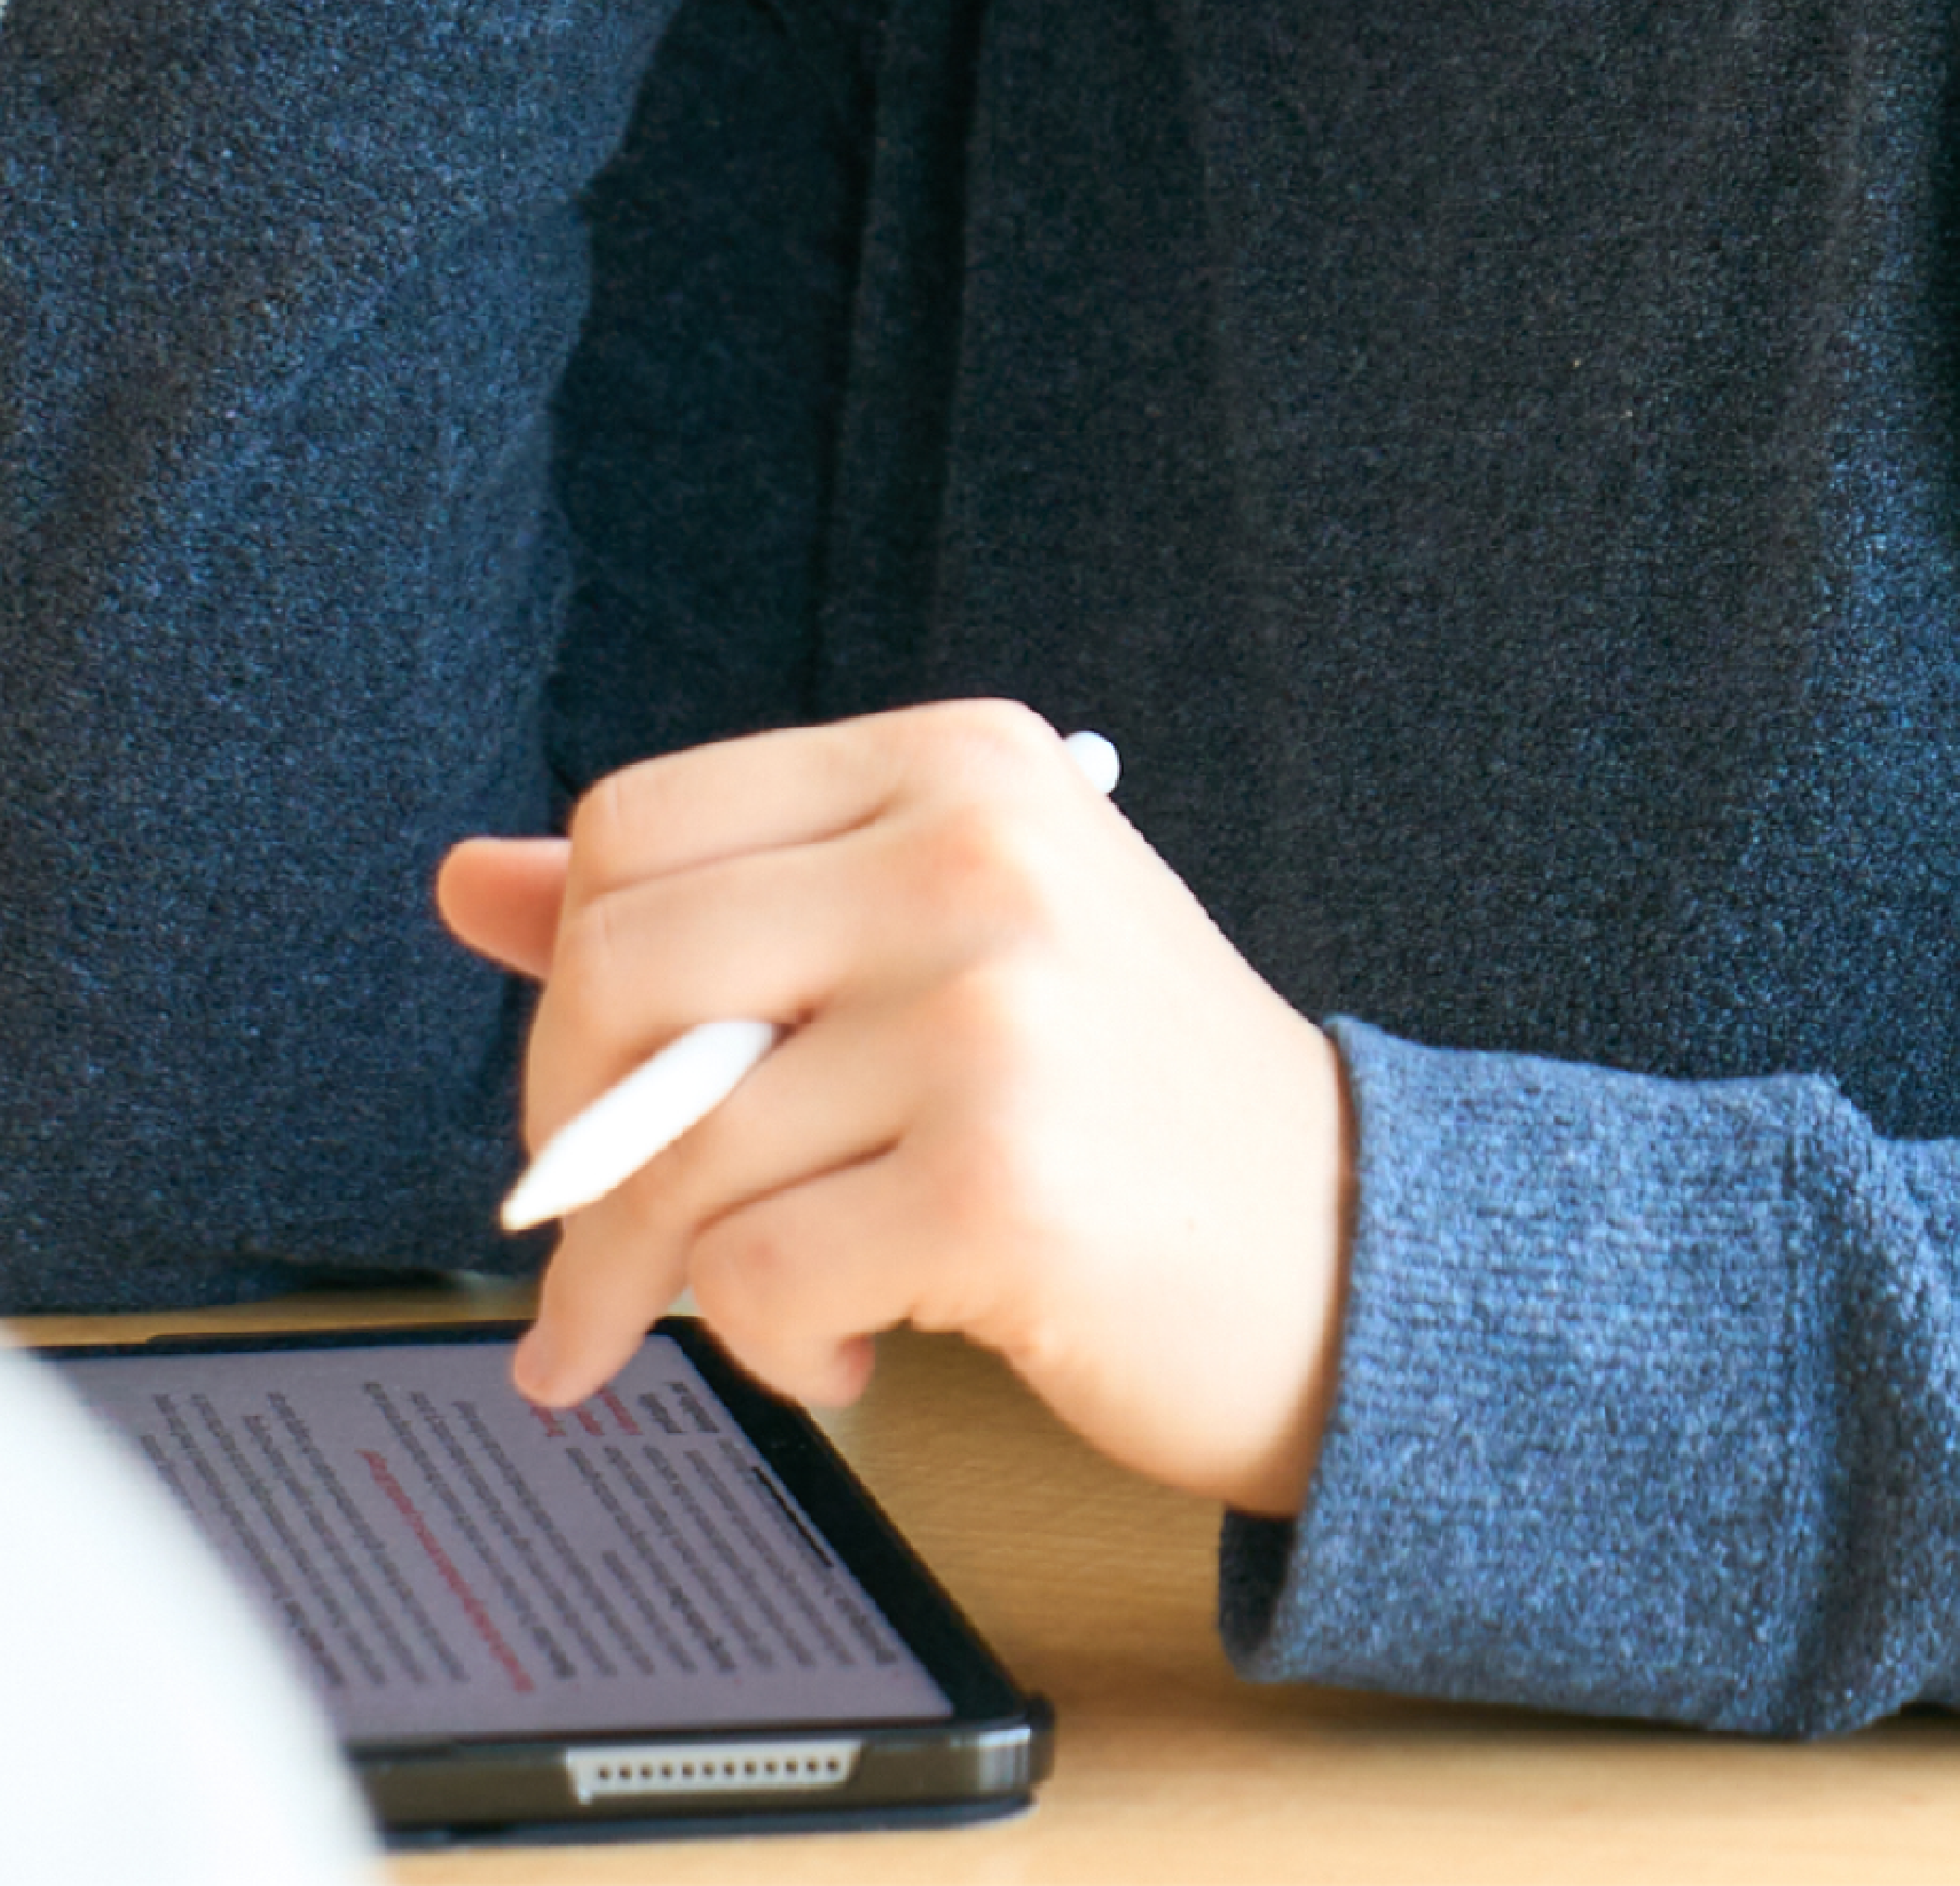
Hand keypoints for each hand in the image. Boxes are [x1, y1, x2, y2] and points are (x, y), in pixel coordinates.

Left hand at [434, 705, 1353, 1516]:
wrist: (1341, 1244)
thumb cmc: (1118, 1102)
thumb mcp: (935, 950)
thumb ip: (714, 909)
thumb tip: (465, 881)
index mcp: (963, 766)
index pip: (637, 824)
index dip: (575, 978)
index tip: (612, 1094)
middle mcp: (984, 854)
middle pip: (618, 971)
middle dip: (575, 1139)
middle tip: (622, 1238)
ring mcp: (998, 1014)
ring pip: (670, 1149)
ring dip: (659, 1282)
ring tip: (761, 1315)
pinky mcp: (1001, 1180)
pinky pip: (750, 1278)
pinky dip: (772, 1346)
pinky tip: (857, 1343)